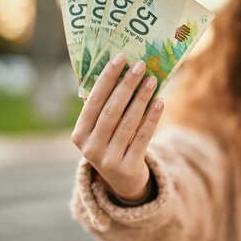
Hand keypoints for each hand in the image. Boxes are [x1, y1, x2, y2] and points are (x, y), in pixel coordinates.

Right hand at [71, 53, 163, 201]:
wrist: (122, 182)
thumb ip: (105, 106)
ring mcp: (108, 160)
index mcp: (79, 134)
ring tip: (153, 80)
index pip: (93, 101)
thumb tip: (123, 70)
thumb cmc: (112, 144)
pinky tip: (160, 102)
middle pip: (111, 111)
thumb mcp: (101, 130)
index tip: (120, 58)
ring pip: (128, 123)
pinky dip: (152, 118)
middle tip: (140, 66)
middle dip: (126, 86)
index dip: (107, 78)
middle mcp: (90, 148)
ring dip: (142, 99)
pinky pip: (143, 137)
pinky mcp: (128, 167)